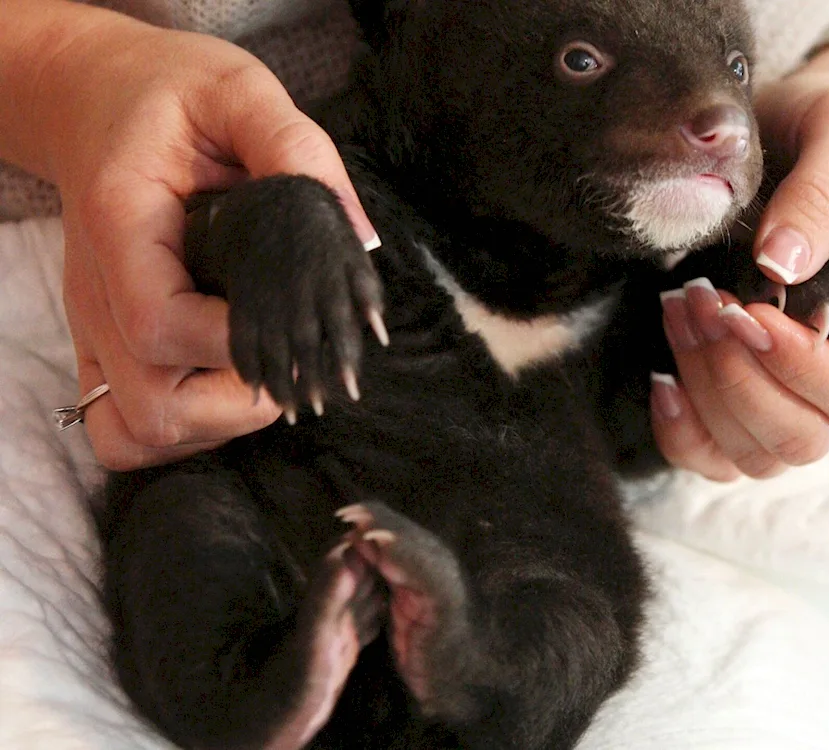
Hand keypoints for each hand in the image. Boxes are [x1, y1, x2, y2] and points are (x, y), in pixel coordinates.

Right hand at [40, 14, 377, 469]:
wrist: (95, 100)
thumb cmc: (168, 97)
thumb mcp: (236, 92)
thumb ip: (296, 151)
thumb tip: (360, 238)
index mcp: (122, 225)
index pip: (162, 324)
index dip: (239, 346)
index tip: (298, 329)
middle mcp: (98, 292)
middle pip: (152, 406)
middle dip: (241, 403)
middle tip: (293, 363)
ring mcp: (96, 328)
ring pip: (137, 433)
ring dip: (214, 426)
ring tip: (266, 379)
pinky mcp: (107, 347)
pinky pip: (123, 431)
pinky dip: (180, 433)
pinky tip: (225, 393)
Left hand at [651, 45, 828, 480]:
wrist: (798, 125)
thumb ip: (822, 193)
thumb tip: (780, 265)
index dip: (799, 367)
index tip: (747, 310)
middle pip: (803, 436)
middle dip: (738, 380)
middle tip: (700, 300)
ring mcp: (790, 385)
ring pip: (755, 453)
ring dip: (706, 395)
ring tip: (680, 309)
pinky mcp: (739, 384)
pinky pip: (713, 450)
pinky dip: (681, 431)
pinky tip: (662, 376)